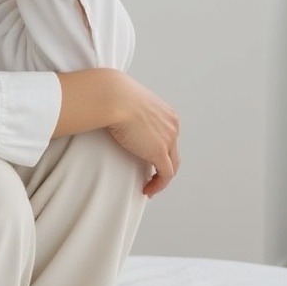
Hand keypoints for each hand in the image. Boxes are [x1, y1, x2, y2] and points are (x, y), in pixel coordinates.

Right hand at [105, 74, 180, 196]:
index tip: (149, 158)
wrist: (112, 97)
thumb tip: (118, 116)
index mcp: (167, 113)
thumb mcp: (128, 103)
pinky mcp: (159, 152)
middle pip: (174, 152)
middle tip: (151, 175)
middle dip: (164, 165)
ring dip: (161, 178)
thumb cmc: (112, 95)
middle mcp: (172, 126)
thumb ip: (130, 111)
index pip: (169, 136)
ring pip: (172, 165)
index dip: (161, 150)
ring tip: (149, 186)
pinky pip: (165, 175)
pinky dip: (158, 185)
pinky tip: (147, 190)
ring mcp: (169, 139)